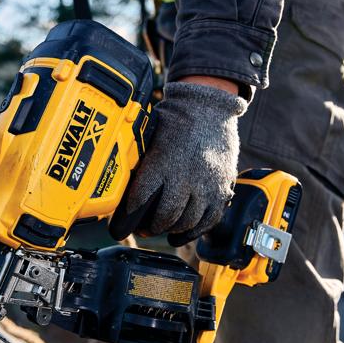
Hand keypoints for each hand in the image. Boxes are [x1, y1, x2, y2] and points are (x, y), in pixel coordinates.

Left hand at [110, 80, 246, 244]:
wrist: (210, 109)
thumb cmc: (176, 120)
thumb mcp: (151, 135)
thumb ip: (140, 159)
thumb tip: (120, 179)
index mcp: (163, 161)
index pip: (141, 197)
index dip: (131, 214)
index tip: (122, 223)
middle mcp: (186, 176)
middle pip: (166, 215)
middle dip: (152, 227)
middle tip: (143, 230)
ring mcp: (207, 184)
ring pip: (187, 221)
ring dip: (172, 230)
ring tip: (161, 230)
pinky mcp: (222, 188)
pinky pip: (209, 220)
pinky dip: (195, 231)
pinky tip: (183, 234)